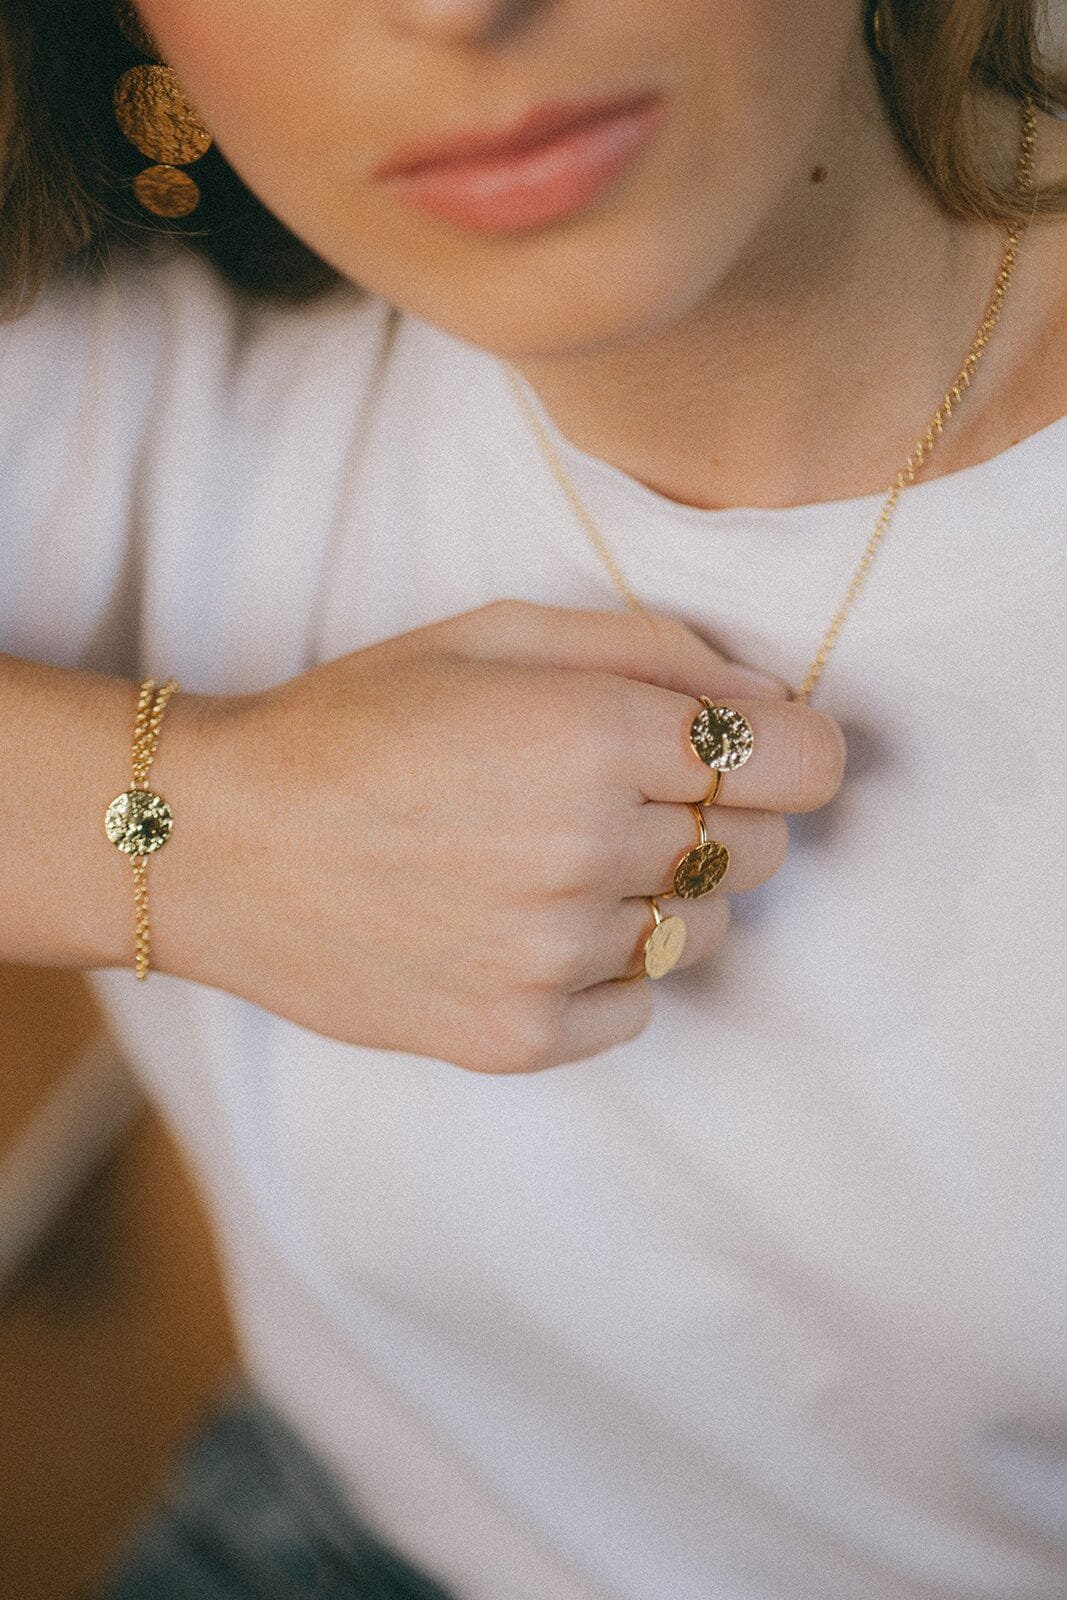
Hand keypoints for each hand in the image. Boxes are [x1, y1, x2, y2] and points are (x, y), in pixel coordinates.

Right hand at [166, 601, 844, 1071]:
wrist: (219, 841)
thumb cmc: (357, 721)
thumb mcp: (498, 634)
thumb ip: (653, 648)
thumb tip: (770, 695)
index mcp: (596, 736)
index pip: (803, 765)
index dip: (794, 753)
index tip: (759, 753)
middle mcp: (590, 852)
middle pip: (762, 851)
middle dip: (720, 817)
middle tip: (623, 796)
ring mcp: (555, 957)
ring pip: (705, 932)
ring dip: (663, 894)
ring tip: (558, 863)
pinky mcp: (521, 1036)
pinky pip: (639, 1006)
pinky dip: (608, 969)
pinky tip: (525, 927)